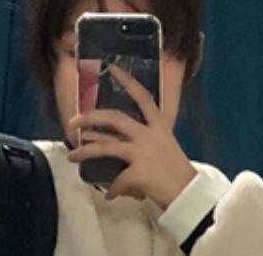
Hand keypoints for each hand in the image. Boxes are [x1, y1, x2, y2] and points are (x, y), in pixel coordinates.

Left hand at [73, 65, 196, 209]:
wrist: (190, 195)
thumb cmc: (178, 171)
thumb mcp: (164, 148)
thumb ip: (144, 144)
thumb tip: (121, 152)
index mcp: (159, 125)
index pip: (142, 97)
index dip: (127, 80)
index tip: (111, 67)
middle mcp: (149, 134)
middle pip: (115, 119)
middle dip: (91, 117)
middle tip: (73, 120)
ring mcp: (142, 153)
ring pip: (107, 146)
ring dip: (86, 151)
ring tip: (72, 156)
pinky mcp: (137, 173)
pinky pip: (117, 180)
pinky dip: (111, 189)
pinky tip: (109, 194)